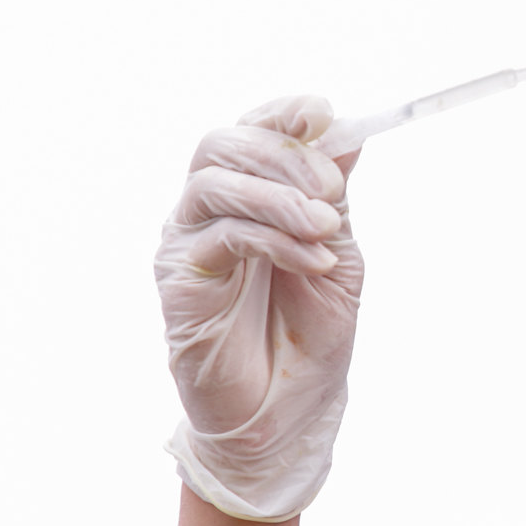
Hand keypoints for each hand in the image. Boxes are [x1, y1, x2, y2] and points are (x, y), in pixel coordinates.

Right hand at [156, 95, 362, 521]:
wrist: (287, 411)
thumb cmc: (308, 335)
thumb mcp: (338, 255)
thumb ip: (334, 198)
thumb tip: (345, 132)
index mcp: (247, 197)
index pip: (249, 130)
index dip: (280, 113)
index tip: (322, 113)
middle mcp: (207, 211)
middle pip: (223, 144)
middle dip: (283, 155)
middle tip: (333, 191)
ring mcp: (187, 243)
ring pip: (214, 183)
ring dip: (278, 196)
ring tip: (327, 227)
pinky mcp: (180, 280)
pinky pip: (221, 236)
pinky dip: (274, 239)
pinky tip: (313, 260)